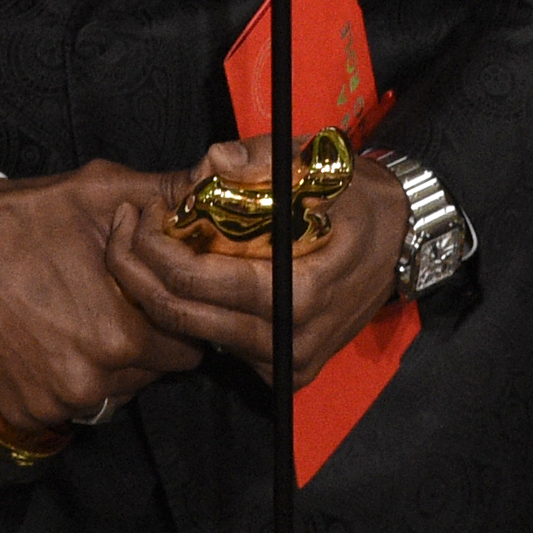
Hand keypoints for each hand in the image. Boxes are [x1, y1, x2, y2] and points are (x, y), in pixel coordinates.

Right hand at [0, 163, 205, 438]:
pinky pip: (68, 409)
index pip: (187, 348)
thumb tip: (213, 188)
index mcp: (121, 335)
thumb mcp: (105, 191)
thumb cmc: (30, 215)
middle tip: (112, 303)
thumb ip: (169, 196)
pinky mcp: (24, 410)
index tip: (155, 300)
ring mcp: (54, 401)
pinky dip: (65, 382)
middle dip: (143, 342)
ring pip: (113, 394)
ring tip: (79, 319)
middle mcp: (91, 380)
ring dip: (107, 366)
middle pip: (150, 373)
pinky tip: (50, 339)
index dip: (175, 319)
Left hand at [105, 139, 409, 387]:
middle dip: (140, 270)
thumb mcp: (314, 164)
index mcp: (298, 294)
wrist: (403, 239)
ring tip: (153, 241)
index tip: (143, 211)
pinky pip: (219, 342)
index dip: (154, 246)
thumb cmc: (356, 197)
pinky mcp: (282, 370)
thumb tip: (207, 164)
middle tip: (130, 226)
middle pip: (181, 316)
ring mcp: (285, 363)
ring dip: (163, 290)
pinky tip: (188, 272)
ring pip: (193, 334)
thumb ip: (257, 161)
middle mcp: (288, 341)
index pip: (196, 280)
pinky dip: (194, 309)